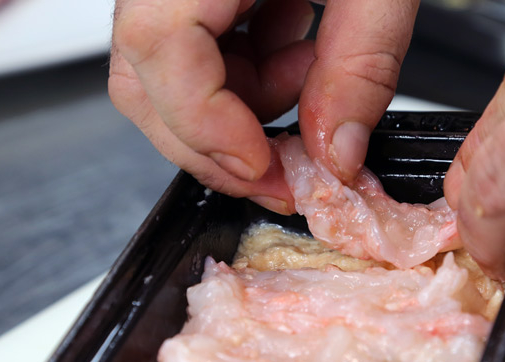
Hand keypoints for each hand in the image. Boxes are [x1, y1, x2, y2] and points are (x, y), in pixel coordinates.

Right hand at [110, 0, 418, 212]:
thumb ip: (360, 67)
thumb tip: (334, 154)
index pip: (158, 48)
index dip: (208, 126)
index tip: (266, 167)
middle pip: (144, 77)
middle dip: (216, 142)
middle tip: (283, 173)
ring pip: (169, 72)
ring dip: (242, 107)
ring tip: (312, 77)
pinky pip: (201, 45)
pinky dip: (253, 72)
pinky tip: (301, 47)